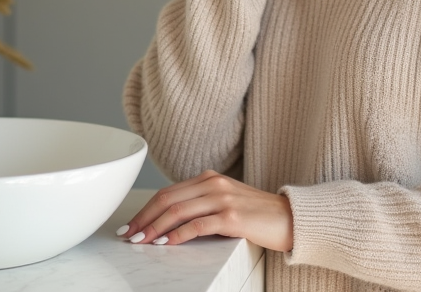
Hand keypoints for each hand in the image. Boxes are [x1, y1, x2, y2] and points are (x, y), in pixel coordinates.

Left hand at [118, 170, 293, 250]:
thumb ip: (203, 205)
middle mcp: (213, 184)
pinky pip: (197, 226)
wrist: (292, 219)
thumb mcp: (227, 202)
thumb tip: (171, 222)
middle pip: (168, 198)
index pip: (169, 191)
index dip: (146, 208)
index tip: (131, 223)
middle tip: (128, 234)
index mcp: (210, 178)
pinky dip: (177, 235)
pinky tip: (165, 244)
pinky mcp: (232, 217)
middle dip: (144, 217)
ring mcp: (223, 199)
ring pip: (178, 211)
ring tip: (141, 241)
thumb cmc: (259, 215)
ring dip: (155, 227)